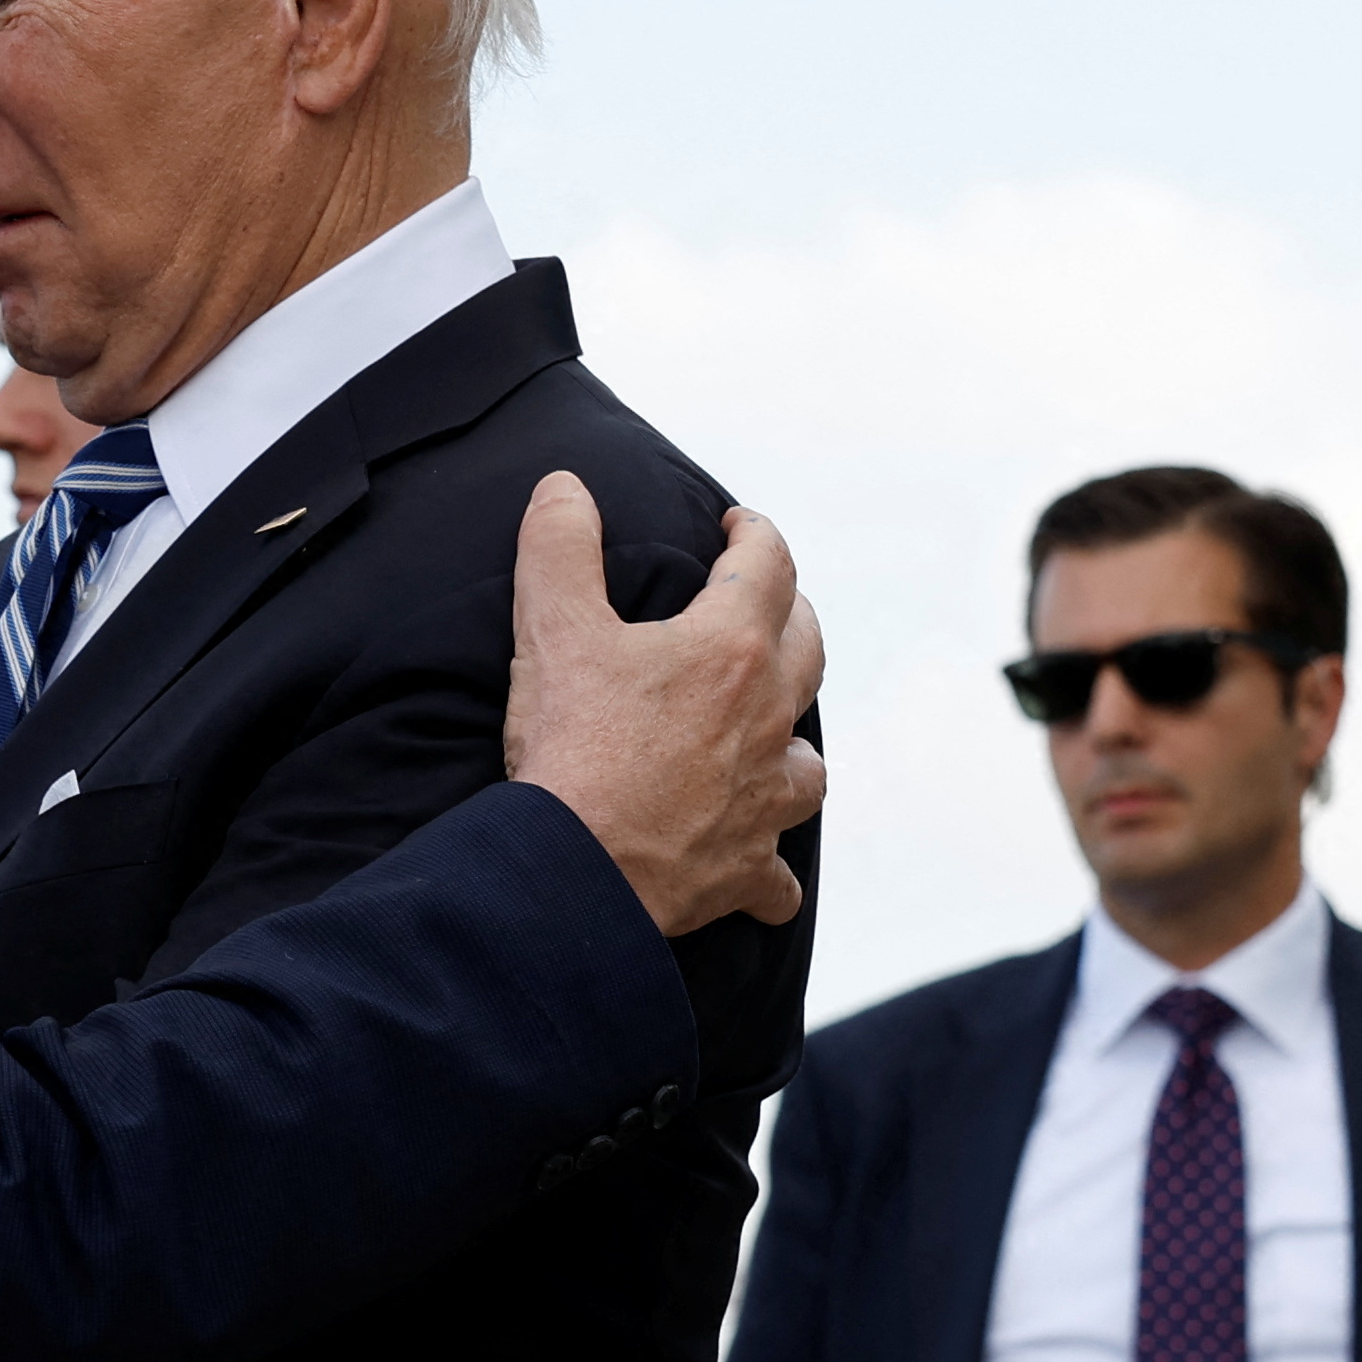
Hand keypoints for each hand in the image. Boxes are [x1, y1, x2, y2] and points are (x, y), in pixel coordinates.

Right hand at [505, 474, 825, 934]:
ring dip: (793, 738)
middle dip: (788, 615)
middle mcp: (767, 717)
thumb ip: (559, 546)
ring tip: (768, 733)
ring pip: (810, 759)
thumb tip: (565, 487)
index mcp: (729, 649)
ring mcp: (765, 796)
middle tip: (758, 606)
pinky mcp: (748, 866)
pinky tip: (756, 863)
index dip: (754, 533)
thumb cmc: (570, 748)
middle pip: (808, 646)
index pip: (769, 564)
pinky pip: (779, 874)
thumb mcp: (551, 630)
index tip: (737, 525)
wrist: (574, 870)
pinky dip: (769, 866)